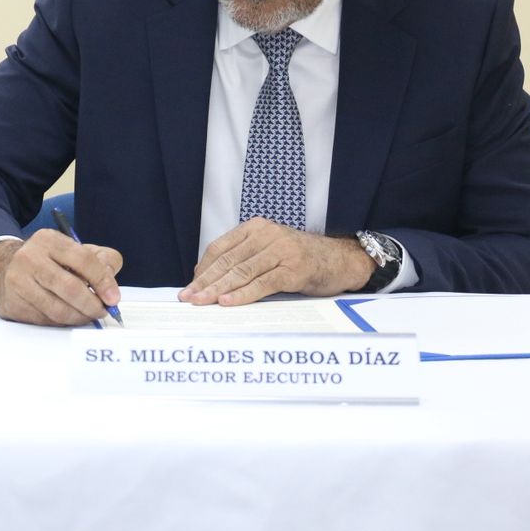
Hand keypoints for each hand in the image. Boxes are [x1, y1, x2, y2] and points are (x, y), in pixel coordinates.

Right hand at [0, 230, 122, 326]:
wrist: (4, 267)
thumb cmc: (47, 261)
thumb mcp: (73, 249)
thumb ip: (101, 261)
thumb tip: (111, 287)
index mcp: (48, 240)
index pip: (83, 259)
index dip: (102, 281)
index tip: (113, 298)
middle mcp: (29, 258)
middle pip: (70, 287)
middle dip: (92, 304)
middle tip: (102, 311)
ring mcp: (17, 282)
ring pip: (57, 309)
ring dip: (79, 317)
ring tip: (87, 315)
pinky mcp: (12, 303)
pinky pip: (45, 321)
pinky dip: (62, 322)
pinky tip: (67, 316)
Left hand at [179, 218, 372, 305]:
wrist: (342, 259)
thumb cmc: (302, 258)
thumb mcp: (270, 250)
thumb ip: (246, 258)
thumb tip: (212, 280)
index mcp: (256, 228)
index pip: (221, 248)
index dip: (204, 268)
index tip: (190, 285)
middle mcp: (266, 235)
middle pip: (228, 261)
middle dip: (205, 281)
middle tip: (187, 297)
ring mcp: (281, 250)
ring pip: (241, 272)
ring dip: (218, 290)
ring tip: (201, 302)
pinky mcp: (294, 269)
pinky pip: (262, 283)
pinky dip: (242, 294)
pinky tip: (228, 302)